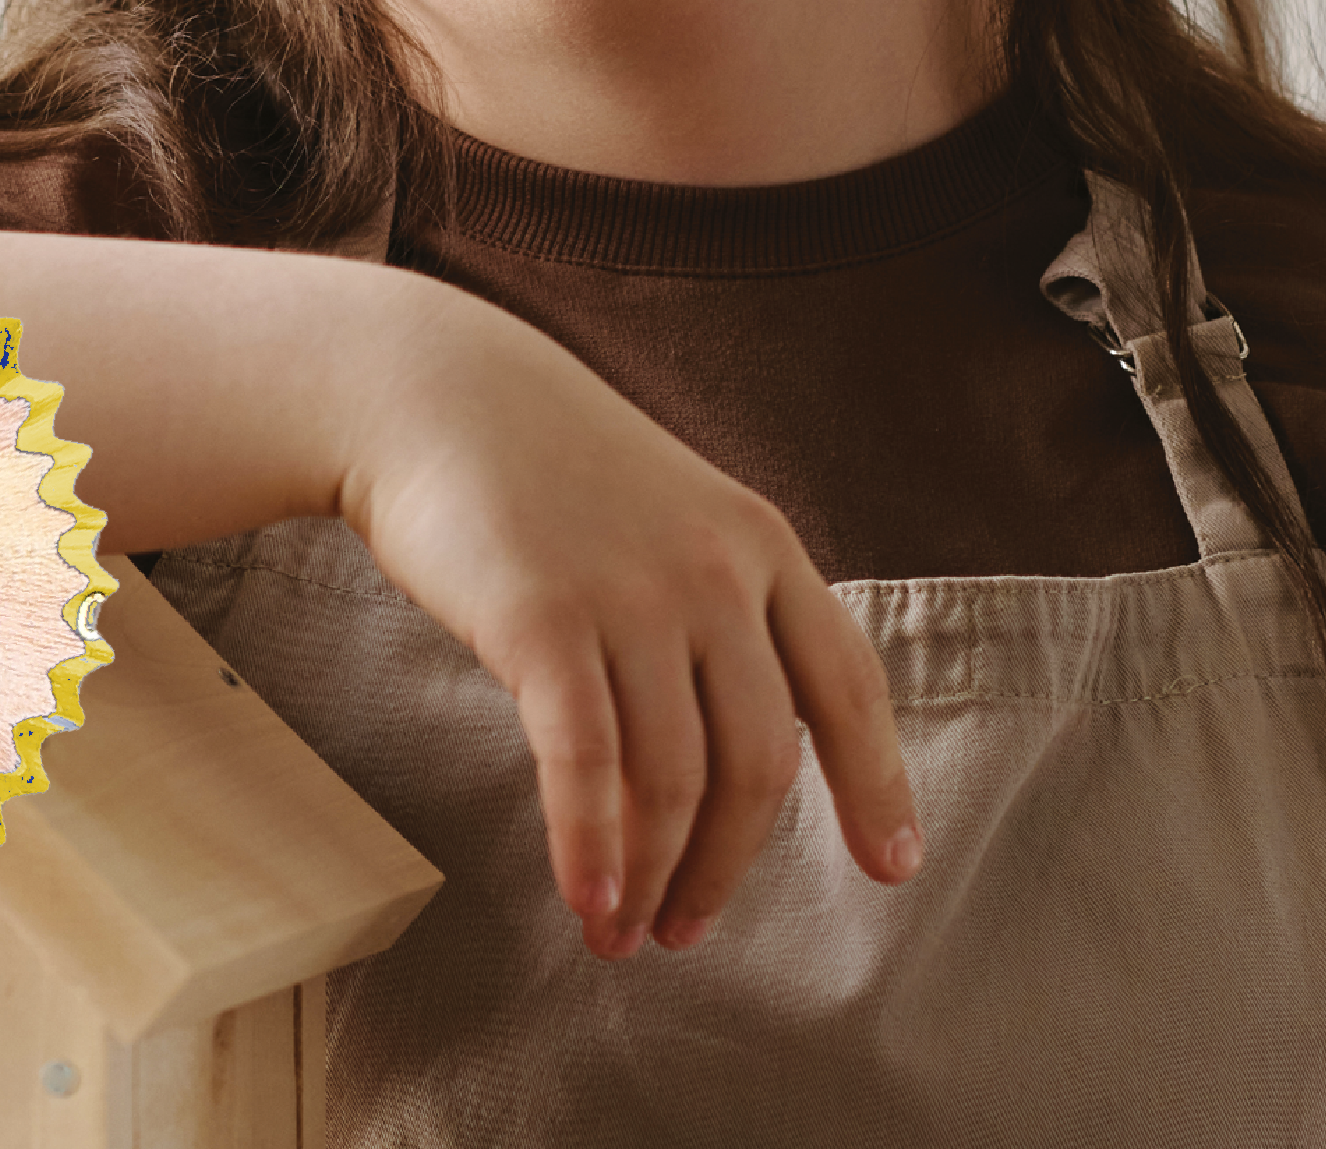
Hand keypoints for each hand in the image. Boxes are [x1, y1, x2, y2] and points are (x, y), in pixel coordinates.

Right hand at [331, 288, 921, 957]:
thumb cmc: (547, 470)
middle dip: (730, 865)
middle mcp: (715, 572)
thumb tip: (727, 752)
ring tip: (621, 933)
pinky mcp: (543, 621)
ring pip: (675, 778)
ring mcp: (632, 595)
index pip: (848, 685)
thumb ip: (714, 609)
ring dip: (654, 876)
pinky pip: (584, 762)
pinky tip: (585, 898)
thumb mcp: (669, 518)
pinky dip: (591, 845)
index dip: (875, 784)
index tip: (891, 868)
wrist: (433, 392)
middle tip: (687, 929)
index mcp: (763, 546)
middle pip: (760, 759)